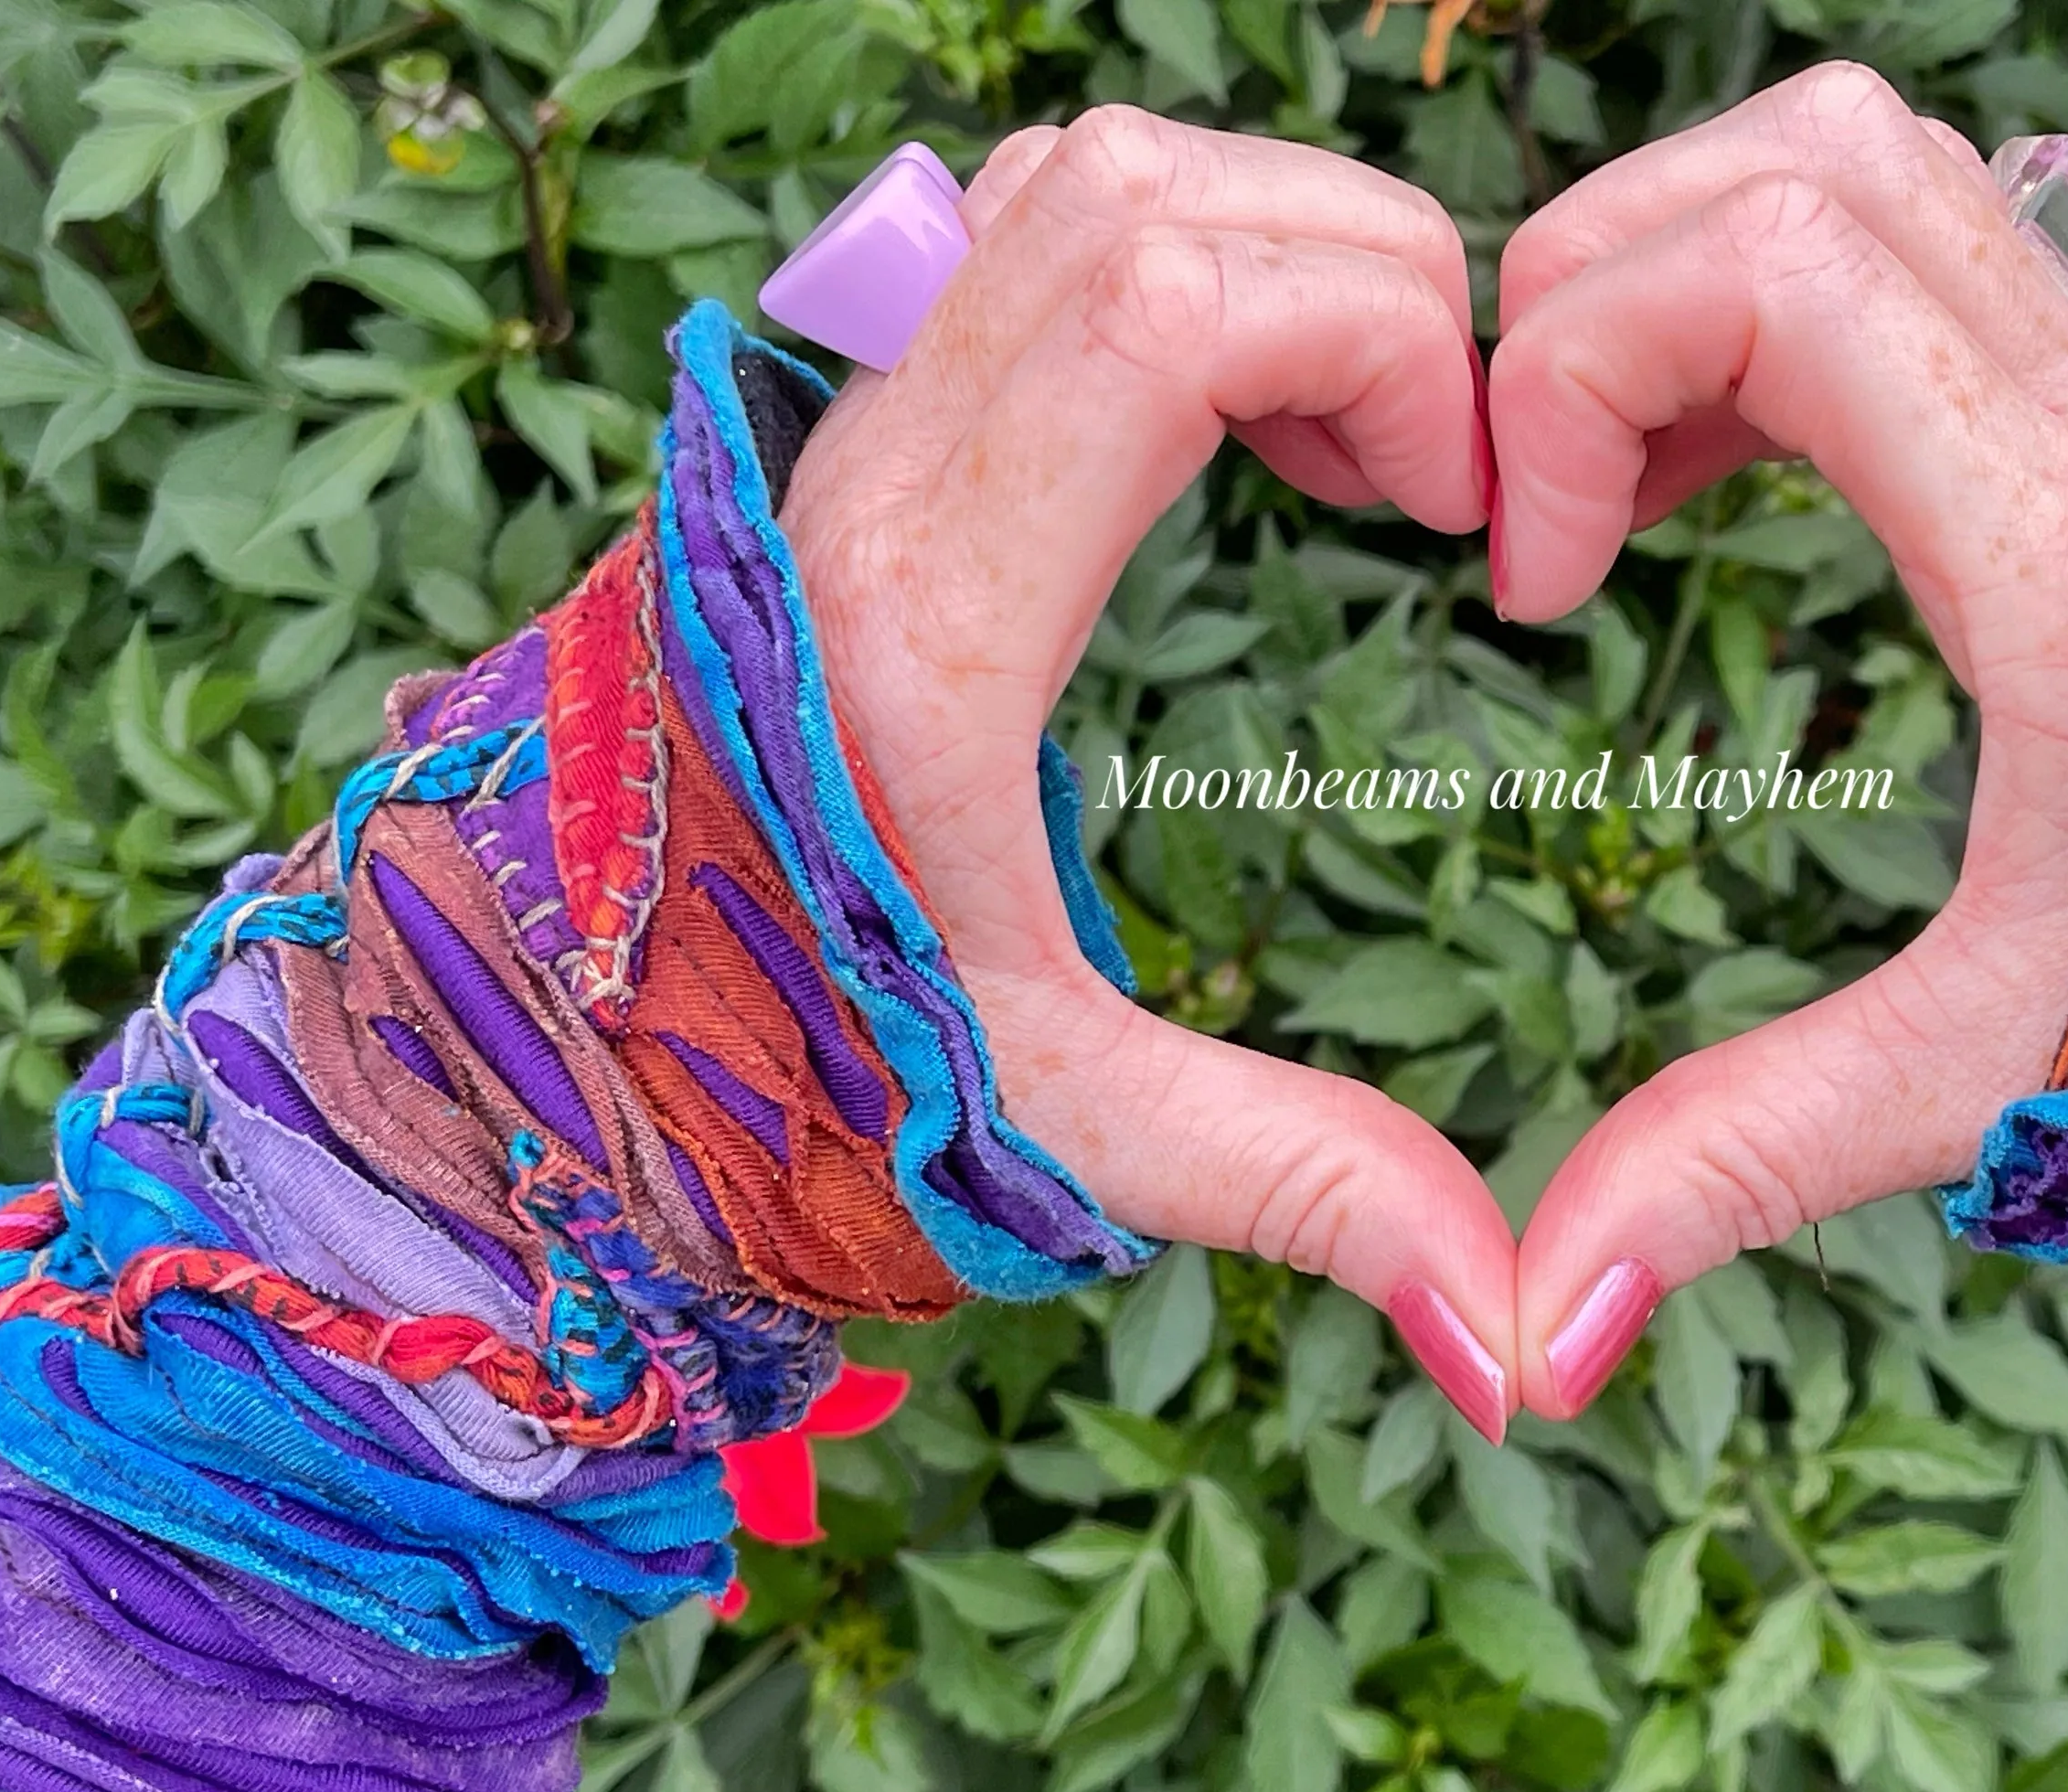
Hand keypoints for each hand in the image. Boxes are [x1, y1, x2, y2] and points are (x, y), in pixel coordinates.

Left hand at [780, 112, 1520, 1436]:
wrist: (547, 1046)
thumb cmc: (786, 1086)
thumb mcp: (1064, 1133)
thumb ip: (1299, 1190)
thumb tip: (1521, 1336)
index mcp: (924, 620)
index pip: (1162, 302)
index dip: (1380, 339)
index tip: (1463, 509)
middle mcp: (861, 480)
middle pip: (1144, 193)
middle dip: (1365, 275)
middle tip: (1443, 474)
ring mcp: (839, 433)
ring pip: (1081, 179)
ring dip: (1268, 249)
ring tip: (1358, 449)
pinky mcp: (846, 429)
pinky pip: (1026, 233)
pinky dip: (1178, 262)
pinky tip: (1251, 431)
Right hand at [1481, 64, 2067, 1415]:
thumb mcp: (1981, 1084)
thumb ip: (1742, 1165)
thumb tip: (1529, 1339)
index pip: (1776, 267)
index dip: (1577, 370)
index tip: (1538, 580)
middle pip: (1802, 159)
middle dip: (1601, 283)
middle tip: (1541, 505)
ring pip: (1869, 161)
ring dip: (1693, 264)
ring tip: (1614, 475)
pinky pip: (1920, 240)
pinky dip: (1774, 298)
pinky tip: (1709, 474)